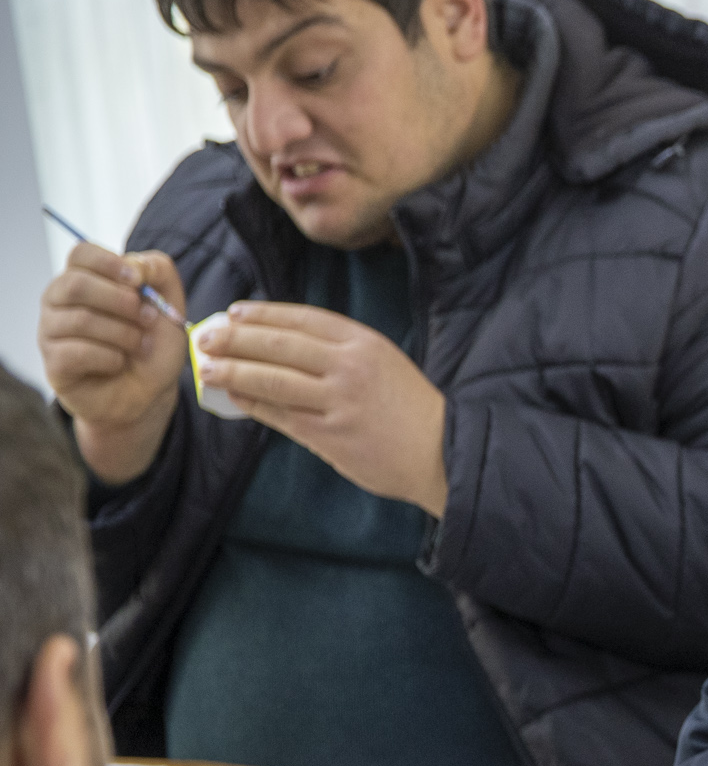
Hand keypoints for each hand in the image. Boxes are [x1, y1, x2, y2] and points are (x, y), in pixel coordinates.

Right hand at [36, 242, 187, 482]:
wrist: (150, 393)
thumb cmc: (152, 345)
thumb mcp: (169, 304)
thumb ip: (158, 271)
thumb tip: (134, 265)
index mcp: (83, 279)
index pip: (80, 253)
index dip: (110, 263)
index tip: (138, 281)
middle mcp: (59, 302)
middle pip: (75, 284)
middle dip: (121, 302)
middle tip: (147, 320)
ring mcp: (51, 332)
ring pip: (81, 319)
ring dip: (124, 334)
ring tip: (139, 346)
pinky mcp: (54, 363)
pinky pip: (78, 352)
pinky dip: (111, 358)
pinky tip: (119, 363)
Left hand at [197, 301, 448, 514]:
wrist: (442, 453)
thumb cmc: (410, 408)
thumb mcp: (384, 363)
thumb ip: (340, 352)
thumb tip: (282, 344)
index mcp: (364, 343)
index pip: (301, 319)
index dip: (263, 314)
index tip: (233, 313)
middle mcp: (350, 367)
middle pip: (280, 345)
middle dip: (236, 339)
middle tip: (206, 337)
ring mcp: (339, 401)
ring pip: (273, 379)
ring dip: (234, 371)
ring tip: (207, 367)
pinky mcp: (330, 435)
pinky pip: (280, 415)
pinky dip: (253, 404)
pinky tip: (234, 397)